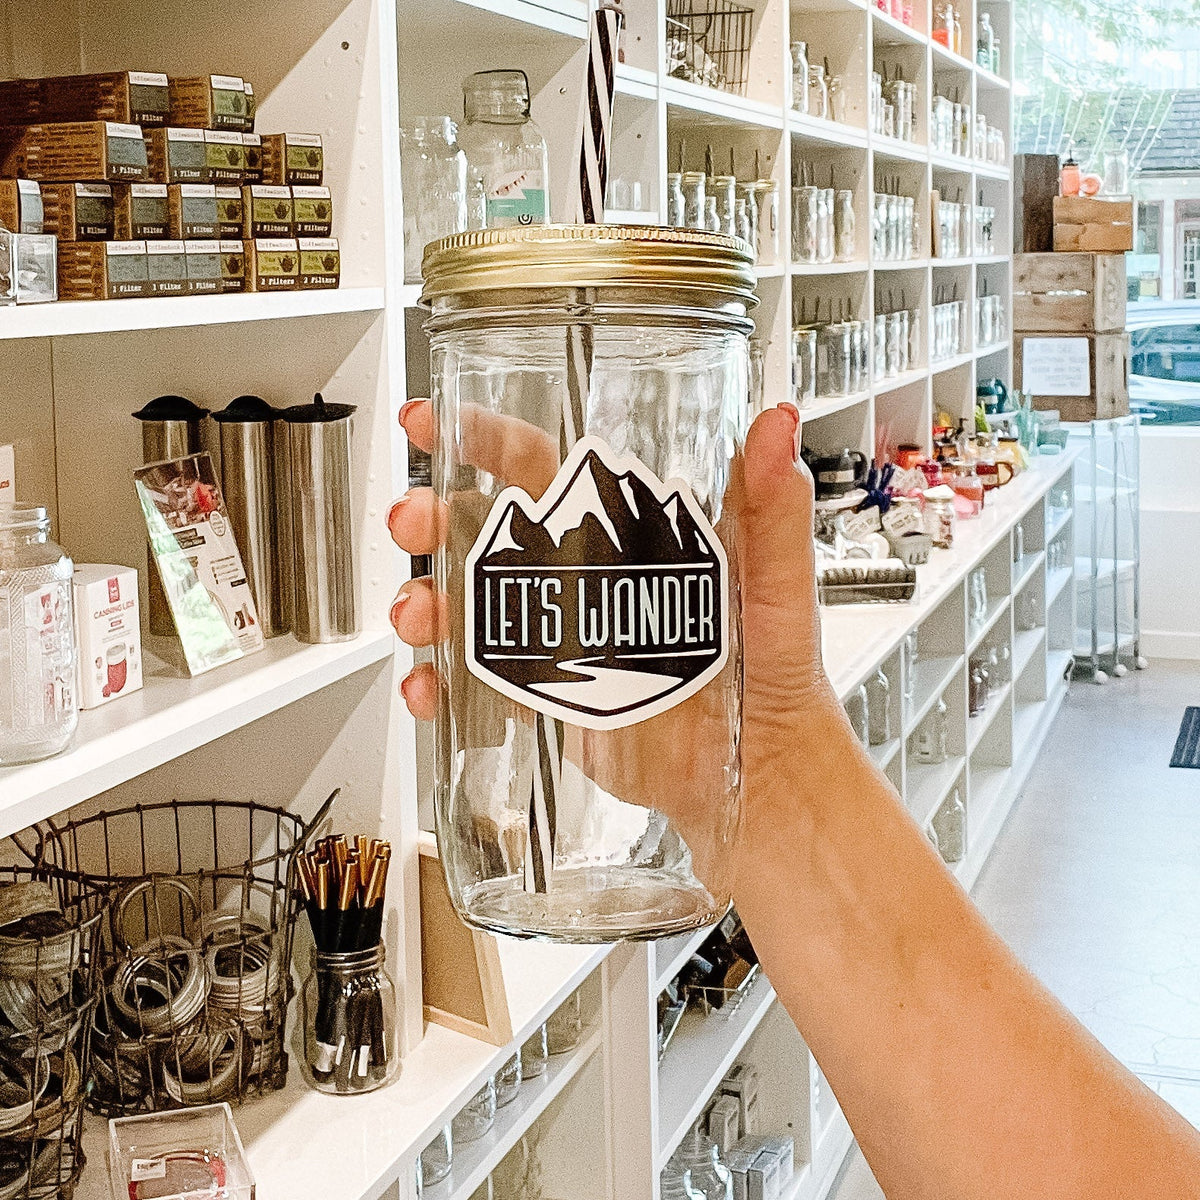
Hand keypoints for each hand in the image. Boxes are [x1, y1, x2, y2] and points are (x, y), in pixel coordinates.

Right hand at [387, 400, 845, 870]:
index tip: (436, 422)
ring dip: (426, 600)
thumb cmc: (776, 667)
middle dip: (431, 516)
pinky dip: (439, 684)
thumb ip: (773, 507)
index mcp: (624, 534)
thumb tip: (777, 424)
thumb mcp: (777, 580)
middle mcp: (581, 578)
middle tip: (409, 519)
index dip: (485, 439)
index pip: (546, 468)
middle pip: (484, 531)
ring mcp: (556, 638)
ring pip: (467, 605)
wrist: (761, 769)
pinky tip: (428, 688)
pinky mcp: (546, 696)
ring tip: (417, 614)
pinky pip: (476, 684)